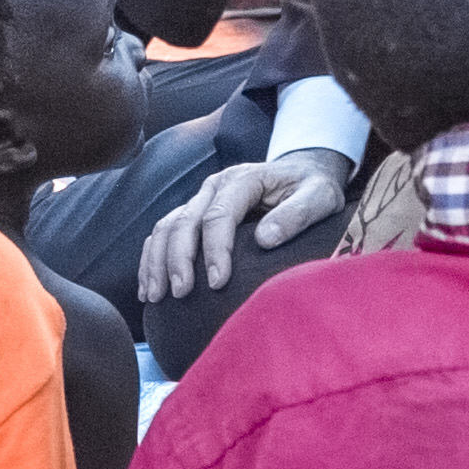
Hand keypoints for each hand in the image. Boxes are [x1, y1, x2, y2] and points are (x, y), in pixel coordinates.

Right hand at [134, 153, 345, 305]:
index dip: (214, 250)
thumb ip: (296, 215)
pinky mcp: (194, 213)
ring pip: (166, 227)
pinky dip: (151, 260)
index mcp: (242, 180)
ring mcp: (200, 199)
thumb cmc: (312, 189)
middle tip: (181, 293)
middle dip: (178, 259)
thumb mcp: (319, 197)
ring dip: (156, 262)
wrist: (302, 173)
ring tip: (156, 296)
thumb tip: (265, 240)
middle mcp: (214, 187)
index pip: (218, 215)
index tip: (217, 283)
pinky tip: (149, 288)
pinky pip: (162, 234)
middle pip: (183, 222)